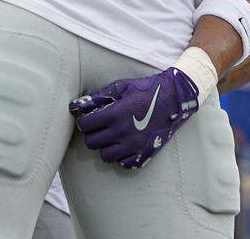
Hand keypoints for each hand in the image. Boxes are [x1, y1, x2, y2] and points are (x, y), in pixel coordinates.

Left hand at [69, 67, 199, 168]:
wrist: (174, 98)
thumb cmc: (146, 89)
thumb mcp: (121, 87)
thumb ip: (98, 97)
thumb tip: (75, 106)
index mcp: (115, 115)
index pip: (86, 125)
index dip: (84, 121)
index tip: (88, 118)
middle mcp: (122, 133)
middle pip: (92, 143)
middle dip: (92, 134)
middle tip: (99, 126)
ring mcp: (134, 145)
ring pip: (105, 156)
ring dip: (105, 146)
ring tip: (111, 136)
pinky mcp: (144, 153)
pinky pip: (123, 163)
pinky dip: (121, 156)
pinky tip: (124, 144)